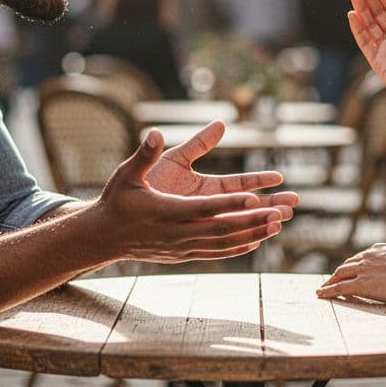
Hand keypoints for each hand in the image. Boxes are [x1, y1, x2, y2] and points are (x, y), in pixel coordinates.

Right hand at [95, 129, 293, 263]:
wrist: (103, 237)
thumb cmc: (117, 201)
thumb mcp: (127, 174)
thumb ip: (145, 154)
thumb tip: (155, 131)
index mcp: (166, 211)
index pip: (204, 208)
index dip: (229, 204)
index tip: (254, 197)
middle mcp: (177, 233)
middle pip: (222, 228)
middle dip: (253, 220)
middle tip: (282, 212)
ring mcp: (182, 247)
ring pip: (224, 243)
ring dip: (253, 233)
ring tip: (279, 224)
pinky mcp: (184, 255)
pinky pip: (217, 252)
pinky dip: (238, 247)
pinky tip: (257, 240)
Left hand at [316, 243, 385, 304]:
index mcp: (378, 249)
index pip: (359, 257)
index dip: (351, 266)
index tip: (347, 272)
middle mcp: (368, 256)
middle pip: (346, 265)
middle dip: (338, 273)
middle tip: (331, 281)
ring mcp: (363, 269)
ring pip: (339, 275)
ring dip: (330, 282)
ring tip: (323, 289)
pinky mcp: (361, 284)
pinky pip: (339, 288)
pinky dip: (328, 291)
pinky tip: (320, 295)